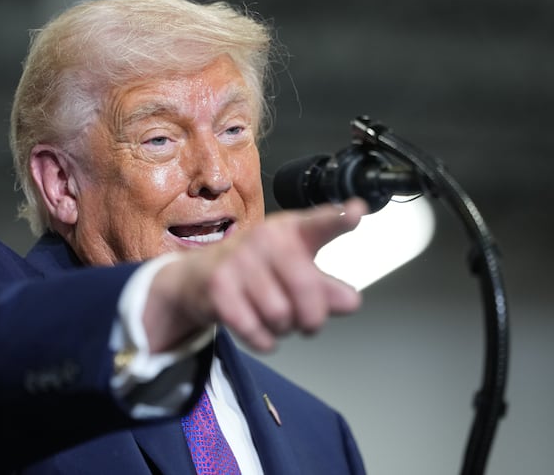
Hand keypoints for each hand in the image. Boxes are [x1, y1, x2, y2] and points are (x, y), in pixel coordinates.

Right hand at [145, 199, 367, 351]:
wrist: (197, 277)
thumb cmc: (256, 271)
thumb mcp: (295, 272)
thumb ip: (327, 289)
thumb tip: (350, 302)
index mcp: (291, 230)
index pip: (320, 223)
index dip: (339, 219)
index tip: (356, 212)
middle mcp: (265, 238)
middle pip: (307, 290)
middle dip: (312, 317)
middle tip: (306, 321)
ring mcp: (239, 260)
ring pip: (280, 315)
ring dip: (283, 329)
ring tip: (273, 316)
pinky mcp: (219, 286)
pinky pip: (255, 330)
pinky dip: (263, 340)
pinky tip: (259, 328)